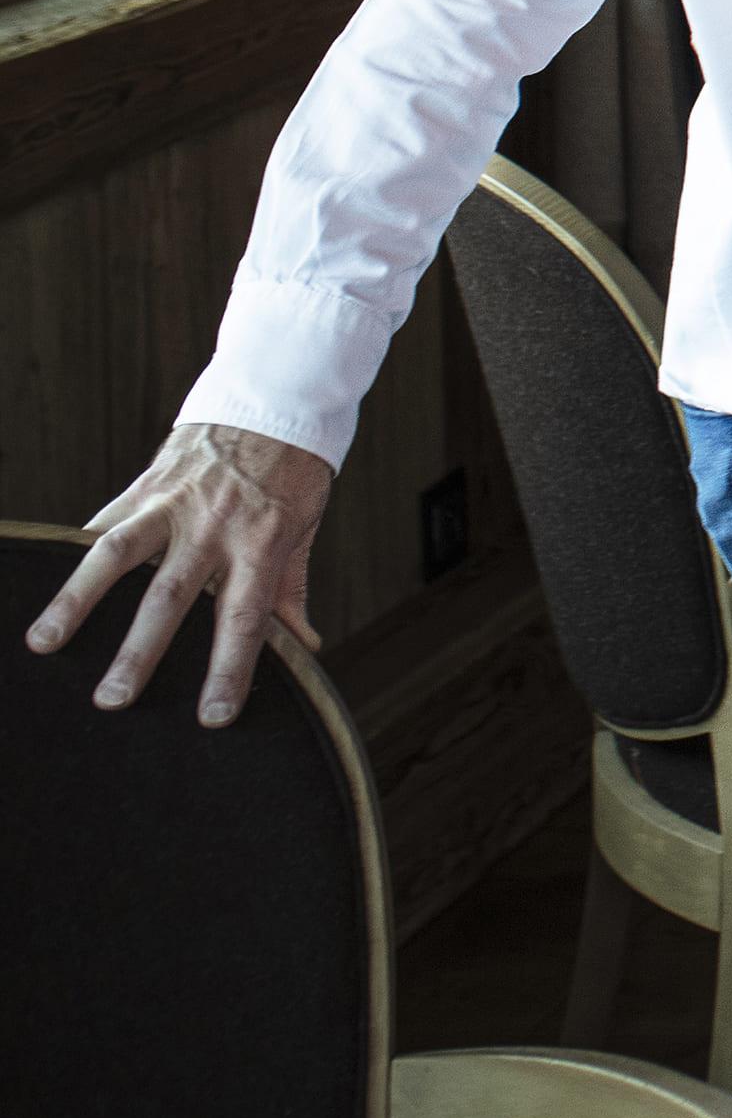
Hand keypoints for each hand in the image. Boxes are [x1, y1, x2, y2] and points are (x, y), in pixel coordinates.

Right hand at [27, 421, 333, 724]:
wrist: (271, 401)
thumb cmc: (291, 474)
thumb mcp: (304, 527)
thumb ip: (291, 588)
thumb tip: (305, 647)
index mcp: (262, 540)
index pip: (246, 617)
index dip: (230, 668)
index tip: (212, 716)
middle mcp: (213, 524)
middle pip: (172, 596)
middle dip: (141, 651)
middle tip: (114, 700)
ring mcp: (173, 503)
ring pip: (118, 555)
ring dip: (78, 601)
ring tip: (44, 644)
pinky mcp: (145, 485)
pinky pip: (103, 522)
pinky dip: (71, 554)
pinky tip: (39, 585)